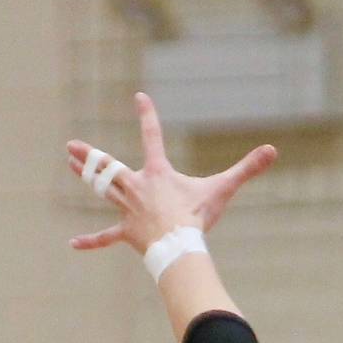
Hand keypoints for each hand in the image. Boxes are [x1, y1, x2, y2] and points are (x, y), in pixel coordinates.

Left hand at [66, 92, 275, 252]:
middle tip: (70, 145)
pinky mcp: (126, 232)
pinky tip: (73, 244)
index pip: (152, 136)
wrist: (178, 245)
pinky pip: (105, 237)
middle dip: (89, 155)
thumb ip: (247, 168)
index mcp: (158, 173)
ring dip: (85, 176)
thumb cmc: (197, 216)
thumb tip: (273, 150)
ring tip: (69, 164)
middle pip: (109, 167)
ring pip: (102, 190)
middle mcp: (137, 187)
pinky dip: (91, 241)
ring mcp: (128, 210)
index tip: (139, 97)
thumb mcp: (223, 188)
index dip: (147, 115)